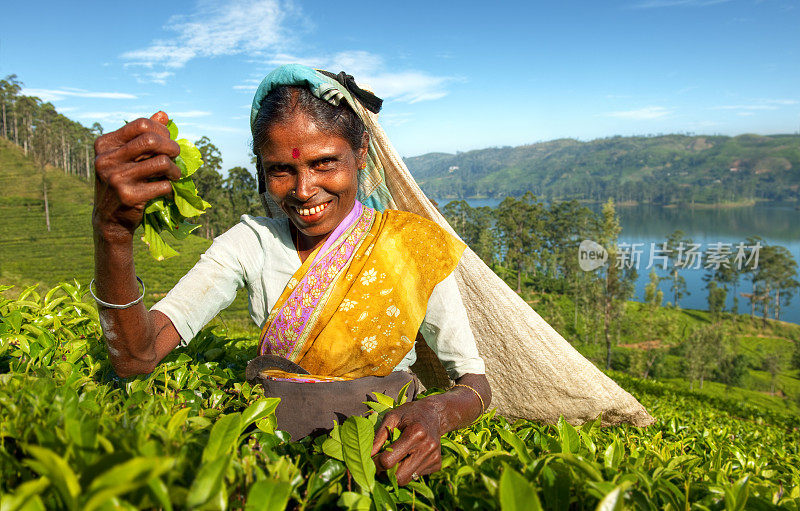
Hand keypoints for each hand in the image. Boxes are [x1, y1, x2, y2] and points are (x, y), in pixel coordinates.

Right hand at [92, 112, 180, 240]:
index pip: (140, 124)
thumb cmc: (122, 182)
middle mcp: (106, 159)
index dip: (161, 130)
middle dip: (172, 147)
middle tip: (176, 155)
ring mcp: (116, 178)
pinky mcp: (128, 196)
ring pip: (161, 162)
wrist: (109, 219)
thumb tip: (163, 114)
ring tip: (174, 175)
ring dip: (175, 170)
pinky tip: (167, 190)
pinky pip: (163, 185)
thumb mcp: (126, 157)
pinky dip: (170, 187)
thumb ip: (142, 136)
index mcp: (104, 144)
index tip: (167, 140)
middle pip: (151, 140)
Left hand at [371, 399, 443, 485]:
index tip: (372, 459)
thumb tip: (367, 455)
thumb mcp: (391, 417)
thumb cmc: (409, 413)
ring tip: (396, 458)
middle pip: (399, 477)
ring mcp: (434, 457)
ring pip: (407, 479)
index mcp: (415, 433)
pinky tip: (410, 456)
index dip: (376, 463)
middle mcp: (427, 447)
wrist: (434, 414)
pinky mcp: (437, 464)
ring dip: (397, 472)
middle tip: (381, 464)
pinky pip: (417, 476)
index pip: (389, 461)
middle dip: (386, 473)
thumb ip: (378, 436)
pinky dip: (409, 470)